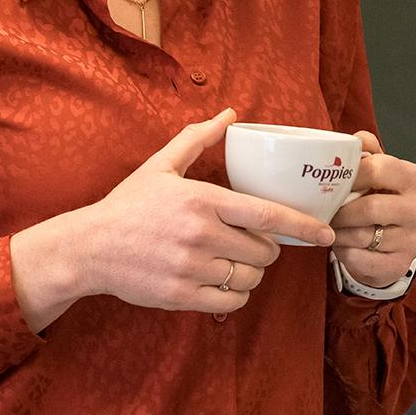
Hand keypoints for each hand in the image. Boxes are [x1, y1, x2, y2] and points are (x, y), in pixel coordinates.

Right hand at [10, 109, 335, 329]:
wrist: (89, 248)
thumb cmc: (128, 205)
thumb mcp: (161, 165)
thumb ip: (198, 139)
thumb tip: (229, 114)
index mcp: (203, 200)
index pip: (268, 216)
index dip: (304, 226)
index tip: (327, 234)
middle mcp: (201, 235)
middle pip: (265, 251)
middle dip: (269, 249)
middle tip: (256, 243)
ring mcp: (192, 268)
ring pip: (250, 277)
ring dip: (253, 272)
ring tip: (238, 261)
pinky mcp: (181, 295)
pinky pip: (231, 301)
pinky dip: (237, 294)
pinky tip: (225, 282)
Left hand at [328, 131, 415, 290]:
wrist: (392, 243)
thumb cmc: (380, 200)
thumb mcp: (377, 172)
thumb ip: (366, 150)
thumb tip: (354, 139)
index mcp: (414, 178)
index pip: (378, 169)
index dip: (349, 175)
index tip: (330, 182)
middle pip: (371, 207)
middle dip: (341, 211)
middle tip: (325, 212)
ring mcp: (413, 240)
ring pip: (363, 236)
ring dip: (339, 233)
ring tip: (329, 229)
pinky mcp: (400, 265)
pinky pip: (362, 260)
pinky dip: (345, 253)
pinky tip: (342, 246)